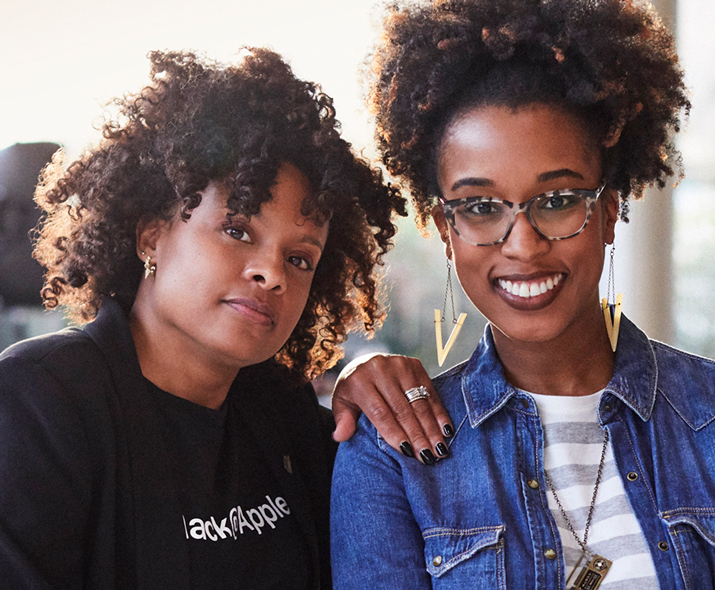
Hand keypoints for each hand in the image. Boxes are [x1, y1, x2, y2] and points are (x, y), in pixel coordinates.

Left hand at [331, 353, 453, 464]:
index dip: (394, 432)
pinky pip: (430, 392)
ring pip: (419, 402)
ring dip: (431, 428)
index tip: (407, 452)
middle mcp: (380, 369)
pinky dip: (439, 413)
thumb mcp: (342, 402)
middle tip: (428, 457)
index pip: (380, 411)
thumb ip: (343, 419)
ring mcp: (400, 365)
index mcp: (359, 380)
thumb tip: (341, 436)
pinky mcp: (415, 364)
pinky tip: (446, 430)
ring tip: (439, 450)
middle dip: (417, 435)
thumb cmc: (354, 389)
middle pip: (402, 409)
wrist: (366, 361)